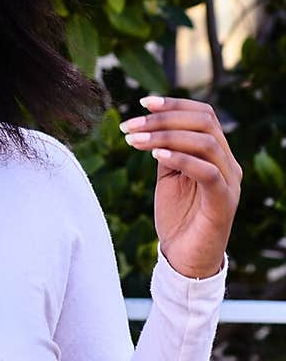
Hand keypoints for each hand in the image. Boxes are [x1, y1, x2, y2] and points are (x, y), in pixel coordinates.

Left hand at [120, 95, 241, 278]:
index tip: (143, 102)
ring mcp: (230, 182)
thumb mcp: (168, 175)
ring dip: (165, 137)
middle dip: (164, 118)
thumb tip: (149, 122)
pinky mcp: (223, 202)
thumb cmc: (177, 216)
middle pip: (205, 122)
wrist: (184, 258)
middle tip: (130, 125)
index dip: (175, 103)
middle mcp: (228, 163)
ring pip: (205, 142)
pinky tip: (155, 157)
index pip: (204, 114)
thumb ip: (166, 149)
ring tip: (134, 141)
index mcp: (217, 153)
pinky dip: (181, 159)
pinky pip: (208, 172)